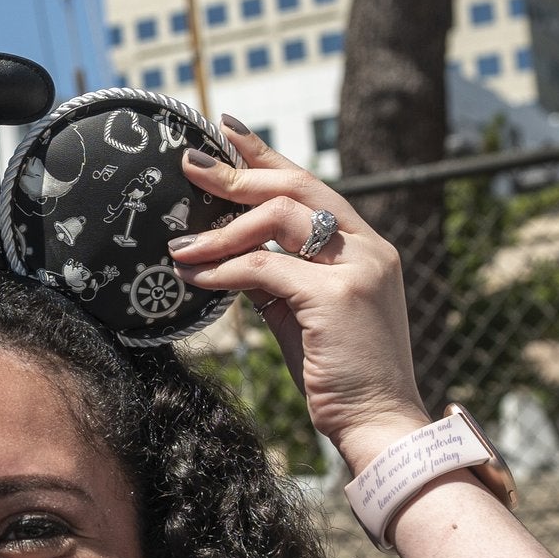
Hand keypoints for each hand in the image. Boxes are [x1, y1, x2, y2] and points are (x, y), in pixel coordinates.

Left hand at [168, 119, 427, 471]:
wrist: (379, 424)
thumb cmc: (339, 375)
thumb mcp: (302, 315)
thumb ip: (277, 279)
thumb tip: (229, 253)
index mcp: (366, 247)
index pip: (311, 186)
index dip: (267, 157)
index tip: (227, 133)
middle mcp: (368, 248)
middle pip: (296, 188)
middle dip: (237, 173)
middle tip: (189, 165)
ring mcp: (358, 269)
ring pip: (278, 219)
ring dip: (221, 231)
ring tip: (180, 245)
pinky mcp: (337, 297)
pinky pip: (265, 268)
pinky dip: (224, 270)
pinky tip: (195, 276)